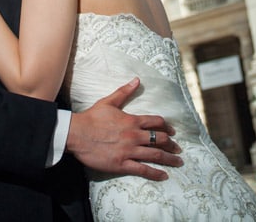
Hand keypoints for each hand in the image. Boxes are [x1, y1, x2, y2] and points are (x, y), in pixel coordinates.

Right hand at [66, 78, 181, 180]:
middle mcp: (134, 136)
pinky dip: (155, 173)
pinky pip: (143, 169)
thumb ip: (124, 92)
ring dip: (169, 159)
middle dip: (171, 144)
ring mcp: (129, 151)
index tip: (172, 131)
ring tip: (178, 162)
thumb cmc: (91, 118)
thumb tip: (137, 80)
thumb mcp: (108, 102)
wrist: (77, 134)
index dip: (167, 127)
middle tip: (178, 149)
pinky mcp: (122, 164)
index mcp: (132, 120)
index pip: (156, 122)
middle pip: (160, 139)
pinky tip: (164, 175)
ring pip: (155, 155)